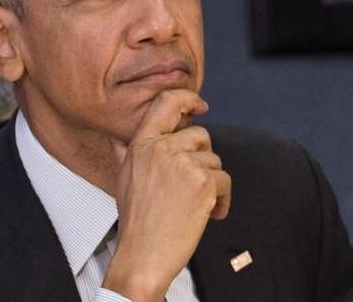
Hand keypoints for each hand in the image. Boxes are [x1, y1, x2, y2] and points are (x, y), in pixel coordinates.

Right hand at [101, 89, 231, 301]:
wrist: (144, 255)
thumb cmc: (137, 222)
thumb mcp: (127, 177)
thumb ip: (137, 152)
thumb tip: (137, 137)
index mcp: (142, 144)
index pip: (166, 103)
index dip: (188, 98)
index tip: (201, 105)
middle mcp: (162, 149)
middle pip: (201, 135)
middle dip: (204, 158)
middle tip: (194, 185)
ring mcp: (183, 163)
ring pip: (215, 160)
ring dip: (212, 184)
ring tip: (196, 206)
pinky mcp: (203, 182)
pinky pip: (225, 181)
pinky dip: (223, 201)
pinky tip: (210, 215)